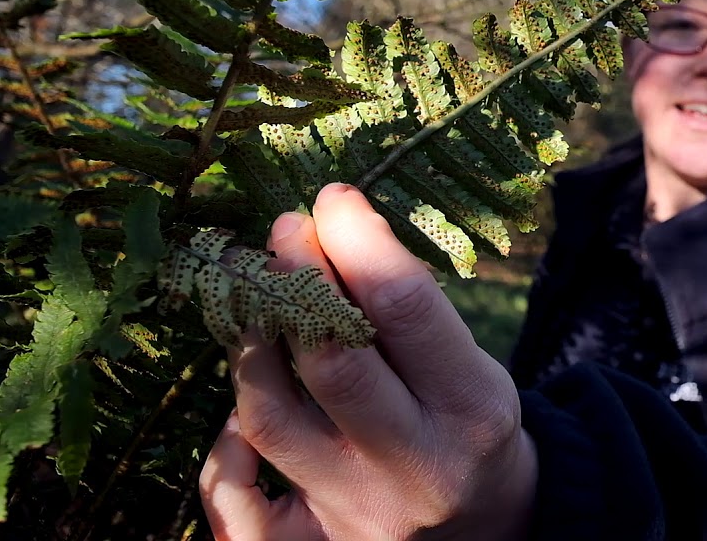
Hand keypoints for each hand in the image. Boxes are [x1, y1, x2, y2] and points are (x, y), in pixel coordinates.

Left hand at [199, 183, 537, 540]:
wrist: (484, 529)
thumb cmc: (465, 425)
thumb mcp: (469, 365)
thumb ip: (410, 311)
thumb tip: (330, 223)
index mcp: (470, 409)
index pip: (405, 308)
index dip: (357, 240)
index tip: (332, 199)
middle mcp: (416, 466)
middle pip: (334, 361)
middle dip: (297, 278)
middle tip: (283, 229)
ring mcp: (357, 512)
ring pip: (271, 421)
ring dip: (252, 345)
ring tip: (252, 298)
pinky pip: (239, 510)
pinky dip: (222, 458)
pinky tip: (236, 415)